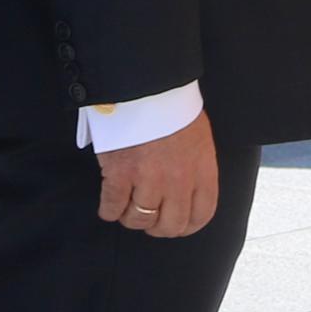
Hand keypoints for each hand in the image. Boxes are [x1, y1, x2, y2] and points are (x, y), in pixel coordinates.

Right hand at [96, 113, 222, 238]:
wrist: (146, 85)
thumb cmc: (172, 106)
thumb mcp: (198, 137)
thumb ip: (196, 167)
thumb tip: (186, 191)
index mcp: (202, 169)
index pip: (201, 215)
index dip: (187, 226)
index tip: (176, 225)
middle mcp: (178, 180)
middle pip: (170, 225)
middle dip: (158, 227)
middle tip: (148, 218)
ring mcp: (149, 179)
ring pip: (140, 220)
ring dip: (131, 218)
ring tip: (127, 207)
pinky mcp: (120, 175)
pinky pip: (113, 208)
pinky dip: (109, 210)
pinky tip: (109, 204)